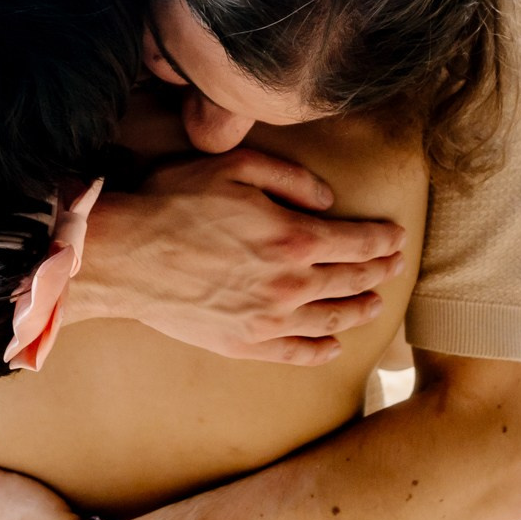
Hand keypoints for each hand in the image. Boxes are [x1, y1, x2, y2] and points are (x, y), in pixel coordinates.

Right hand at [68, 150, 406, 364]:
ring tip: (374, 304)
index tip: (396, 238)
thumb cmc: (172, 203)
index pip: (357, 242)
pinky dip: (322, 350)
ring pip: (332, 319)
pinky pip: (297, 353)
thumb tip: (327, 200)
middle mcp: (291, 284)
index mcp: (293, 237)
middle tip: (395, 267)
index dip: (383, 240)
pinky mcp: (245, 344)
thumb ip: (289, 178)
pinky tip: (334, 346)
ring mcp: (270, 320)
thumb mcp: (234, 166)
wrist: (125, 257)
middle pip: (352, 281)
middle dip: (380, 273)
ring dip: (360, 310)